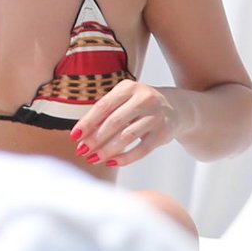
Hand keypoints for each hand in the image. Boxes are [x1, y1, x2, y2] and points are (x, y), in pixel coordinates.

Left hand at [72, 80, 190, 165]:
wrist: (177, 108)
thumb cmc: (140, 105)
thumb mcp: (124, 100)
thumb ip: (105, 113)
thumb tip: (81, 134)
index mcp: (129, 87)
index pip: (103, 106)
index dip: (87, 122)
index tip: (74, 137)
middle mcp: (144, 99)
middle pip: (114, 122)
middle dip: (95, 139)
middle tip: (81, 151)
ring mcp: (156, 116)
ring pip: (127, 137)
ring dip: (107, 150)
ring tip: (92, 159)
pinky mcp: (163, 133)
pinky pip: (141, 150)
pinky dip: (125, 158)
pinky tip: (111, 163)